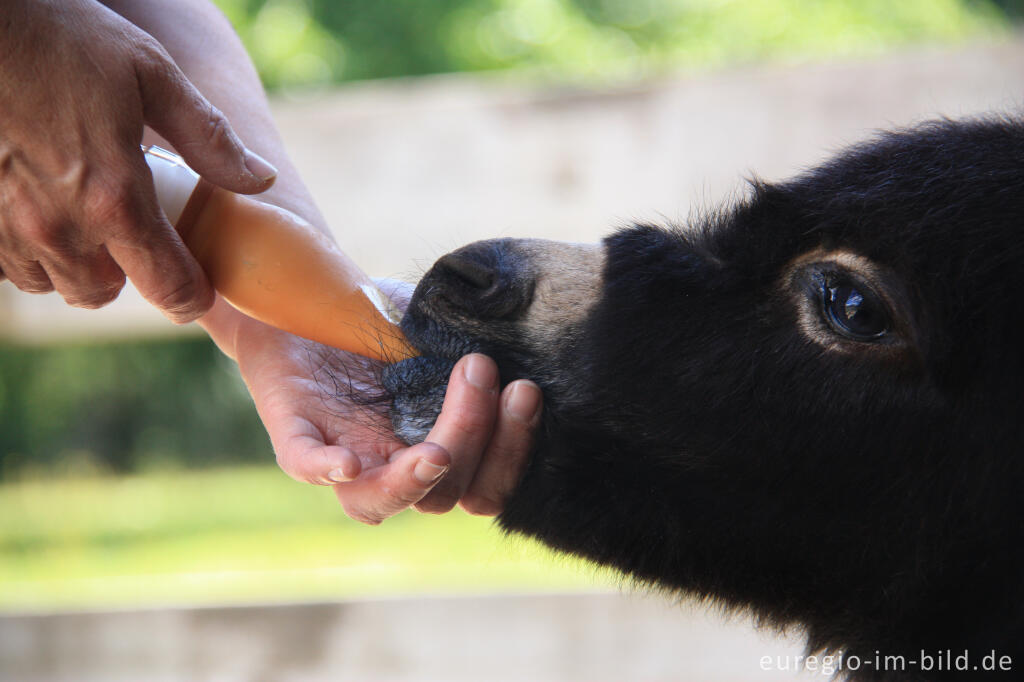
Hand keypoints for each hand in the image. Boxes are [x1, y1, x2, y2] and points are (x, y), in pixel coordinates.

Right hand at [0, 0, 275, 320]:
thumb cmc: (58, 39)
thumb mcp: (150, 74)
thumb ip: (208, 137)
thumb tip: (262, 179)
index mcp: (115, 199)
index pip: (168, 287)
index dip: (191, 296)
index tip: (197, 287)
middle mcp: (59, 228)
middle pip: (102, 294)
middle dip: (125, 274)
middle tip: (129, 229)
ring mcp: (6, 230)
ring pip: (52, 283)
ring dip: (73, 263)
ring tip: (81, 213)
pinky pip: (9, 266)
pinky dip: (28, 249)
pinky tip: (37, 206)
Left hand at [205, 299, 541, 524]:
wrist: (307, 297)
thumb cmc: (383, 321)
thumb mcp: (439, 331)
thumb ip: (477, 345)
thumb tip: (530, 334)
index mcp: (436, 447)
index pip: (485, 484)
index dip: (512, 452)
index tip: (524, 389)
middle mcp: (393, 464)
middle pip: (446, 493)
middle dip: (477, 439)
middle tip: (483, 370)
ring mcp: (343, 454)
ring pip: (378, 500)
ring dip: (413, 480)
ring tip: (438, 450)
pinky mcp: (294, 431)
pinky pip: (304, 464)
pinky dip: (325, 468)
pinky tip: (347, 462)